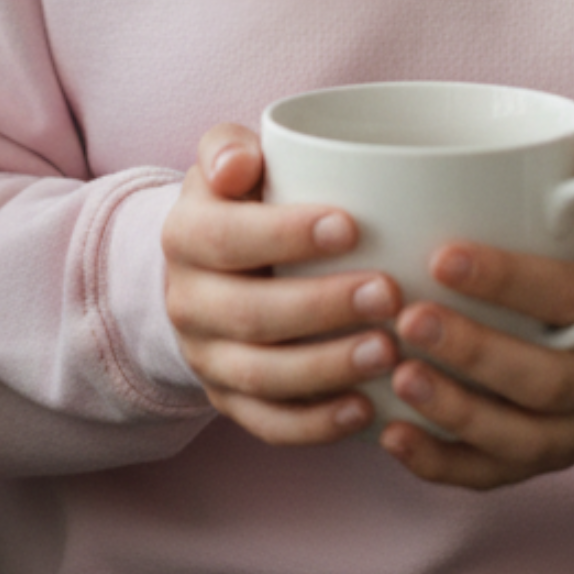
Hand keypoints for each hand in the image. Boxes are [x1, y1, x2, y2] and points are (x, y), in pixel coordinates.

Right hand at [162, 124, 402, 444]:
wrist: (213, 266)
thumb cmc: (244, 199)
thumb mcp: (229, 161)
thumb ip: (229, 148)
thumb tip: (240, 163)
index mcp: (185, 235)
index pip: (226, 238)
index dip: (285, 235)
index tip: (351, 225)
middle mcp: (186, 302)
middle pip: (248, 314)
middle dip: (321, 307)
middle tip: (388, 293)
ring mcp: (206, 358)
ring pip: (260, 376)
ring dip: (327, 368)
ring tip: (388, 351)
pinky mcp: (230, 401)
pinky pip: (268, 424)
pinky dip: (316, 425)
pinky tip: (367, 411)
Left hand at [379, 139, 573, 489]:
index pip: (570, 298)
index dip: (508, 280)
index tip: (442, 255)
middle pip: (544, 378)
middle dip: (473, 352)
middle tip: (407, 317)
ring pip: (519, 438)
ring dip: (454, 413)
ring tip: (396, 376)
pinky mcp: (549, 460)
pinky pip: (496, 475)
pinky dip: (442, 465)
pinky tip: (391, 437)